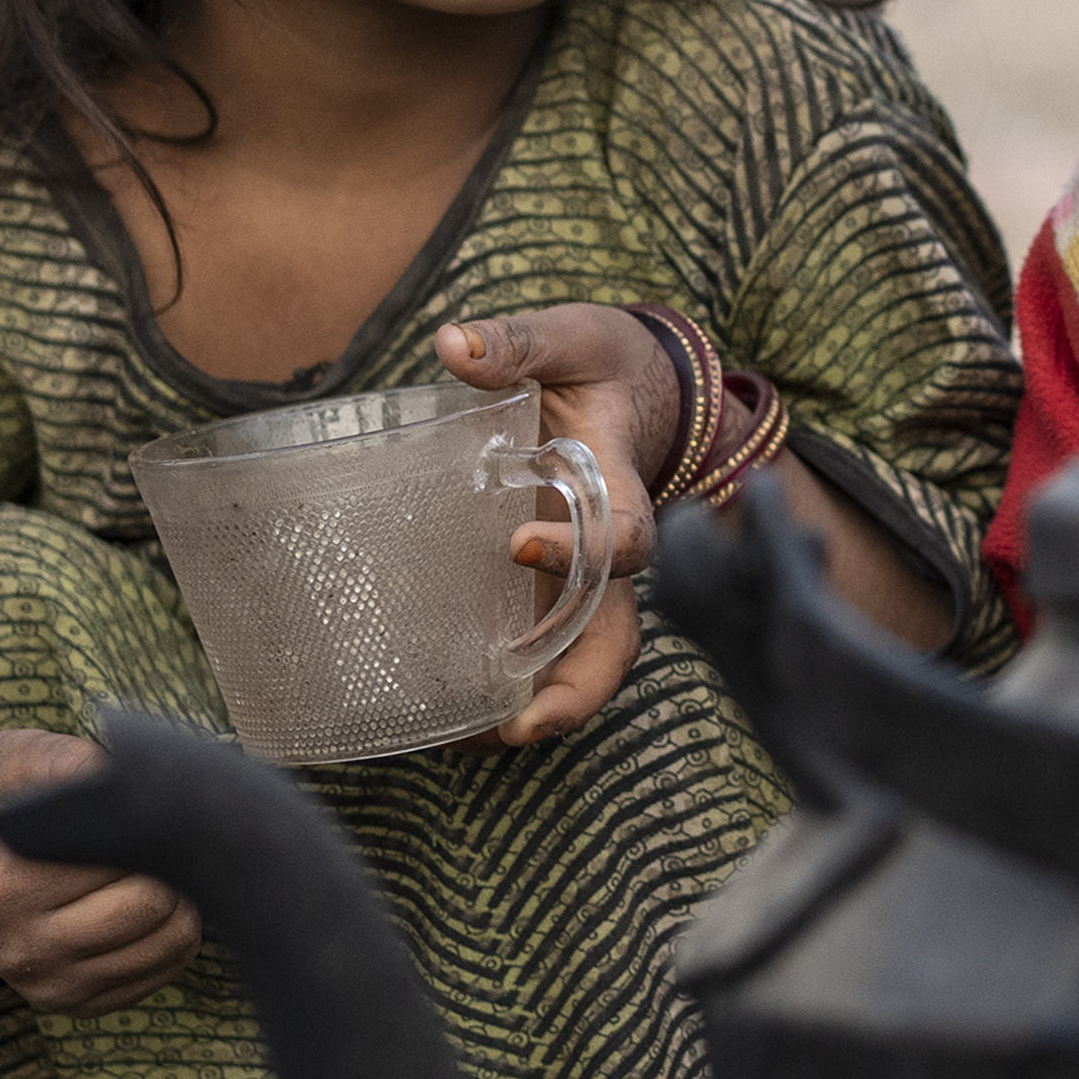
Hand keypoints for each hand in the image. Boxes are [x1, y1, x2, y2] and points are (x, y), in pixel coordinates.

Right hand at [0, 731, 201, 1014]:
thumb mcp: (5, 760)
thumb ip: (57, 759)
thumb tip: (116, 769)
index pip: (111, 862)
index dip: (147, 828)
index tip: (156, 807)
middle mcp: (17, 950)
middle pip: (147, 908)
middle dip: (173, 867)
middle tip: (172, 836)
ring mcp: (45, 986)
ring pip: (164, 946)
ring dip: (182, 904)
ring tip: (166, 867)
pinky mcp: (73, 1004)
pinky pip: (157, 975)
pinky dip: (172, 939)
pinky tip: (153, 905)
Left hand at [432, 312, 680, 746]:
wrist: (635, 385)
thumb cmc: (601, 364)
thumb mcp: (570, 339)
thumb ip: (519, 343)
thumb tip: (454, 344)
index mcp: (620, 487)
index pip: (625, 536)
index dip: (586, 552)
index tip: (519, 543)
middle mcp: (608, 550)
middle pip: (617, 638)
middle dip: (579, 690)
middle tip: (521, 725)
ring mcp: (581, 579)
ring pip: (580, 662)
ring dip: (533, 710)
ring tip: (461, 739)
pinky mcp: (549, 589)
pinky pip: (541, 652)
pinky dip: (503, 692)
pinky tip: (443, 716)